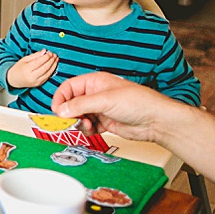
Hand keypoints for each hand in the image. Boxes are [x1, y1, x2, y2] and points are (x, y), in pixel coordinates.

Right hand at [6, 50, 58, 87]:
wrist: (14, 80)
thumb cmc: (19, 68)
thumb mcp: (24, 59)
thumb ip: (35, 55)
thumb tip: (44, 51)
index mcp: (26, 69)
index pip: (39, 62)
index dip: (46, 57)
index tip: (50, 52)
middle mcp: (32, 76)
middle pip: (45, 68)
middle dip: (51, 61)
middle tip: (54, 55)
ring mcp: (36, 81)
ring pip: (48, 73)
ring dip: (53, 65)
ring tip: (56, 59)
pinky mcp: (39, 84)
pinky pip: (47, 77)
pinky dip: (52, 71)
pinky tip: (54, 65)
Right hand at [51, 71, 173, 141]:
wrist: (156, 121)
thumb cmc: (138, 102)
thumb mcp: (105, 100)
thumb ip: (81, 104)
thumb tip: (61, 110)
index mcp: (95, 82)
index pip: (69, 88)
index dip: (61, 98)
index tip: (57, 111)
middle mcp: (96, 94)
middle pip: (72, 103)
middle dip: (69, 113)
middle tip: (70, 122)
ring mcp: (101, 109)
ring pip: (79, 116)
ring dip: (78, 123)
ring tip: (86, 126)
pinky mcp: (105, 122)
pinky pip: (88, 127)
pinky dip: (87, 130)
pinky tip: (93, 131)